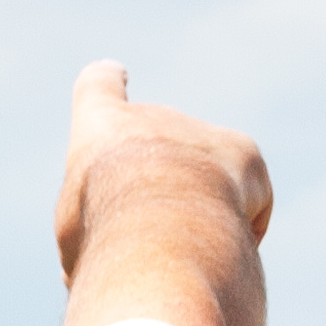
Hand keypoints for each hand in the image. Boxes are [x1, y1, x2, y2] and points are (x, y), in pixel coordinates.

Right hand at [55, 61, 270, 272]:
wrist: (163, 242)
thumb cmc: (105, 243)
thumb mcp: (78, 237)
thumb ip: (97, 223)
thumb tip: (122, 248)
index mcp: (101, 127)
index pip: (98, 86)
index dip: (107, 82)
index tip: (117, 72)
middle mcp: (154, 118)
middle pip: (160, 144)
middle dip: (163, 184)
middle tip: (157, 239)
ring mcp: (202, 132)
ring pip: (204, 175)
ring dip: (200, 210)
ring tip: (188, 252)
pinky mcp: (245, 154)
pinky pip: (248, 195)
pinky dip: (241, 224)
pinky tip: (227, 251)